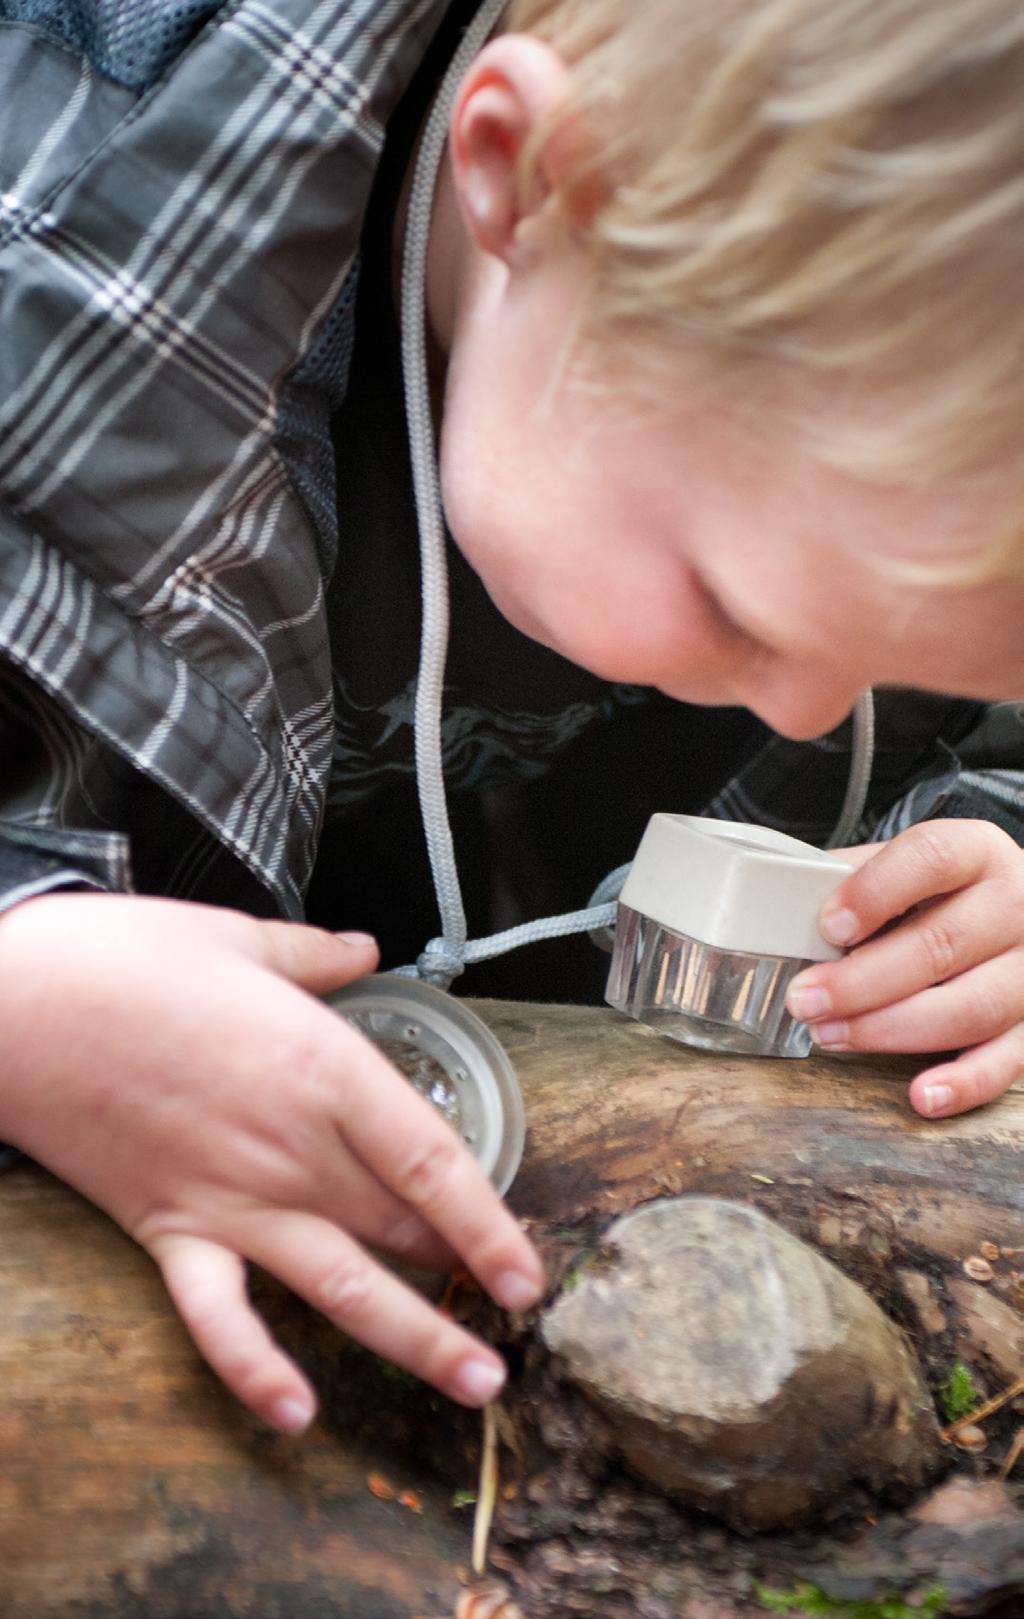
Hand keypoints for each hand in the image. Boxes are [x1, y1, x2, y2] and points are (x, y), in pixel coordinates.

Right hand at [0, 893, 543, 1429]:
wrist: (17, 1003)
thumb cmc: (129, 957)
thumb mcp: (239, 937)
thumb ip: (316, 956)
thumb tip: (363, 946)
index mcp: (324, 1069)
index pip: (433, 1163)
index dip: (490, 1224)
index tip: (529, 1273)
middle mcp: (294, 1148)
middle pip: (402, 1229)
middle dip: (465, 1280)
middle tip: (515, 1329)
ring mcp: (232, 1198)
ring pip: (342, 1287)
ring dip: (414, 1339)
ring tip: (473, 1386)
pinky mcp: (168, 1229)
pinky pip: (219, 1316)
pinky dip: (255, 1368)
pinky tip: (296, 1415)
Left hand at [786, 820, 1023, 1117]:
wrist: (1007, 903)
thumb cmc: (936, 889)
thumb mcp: (898, 864)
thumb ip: (849, 880)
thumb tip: (780, 913)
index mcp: (976, 851)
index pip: (932, 858)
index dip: (876, 892)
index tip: (829, 926)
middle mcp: (1016, 905)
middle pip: (943, 944)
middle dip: (863, 981)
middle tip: (805, 999)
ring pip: (972, 1007)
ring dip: (892, 1029)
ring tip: (832, 1036)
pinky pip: (1007, 1062)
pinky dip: (963, 1083)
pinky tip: (919, 1095)